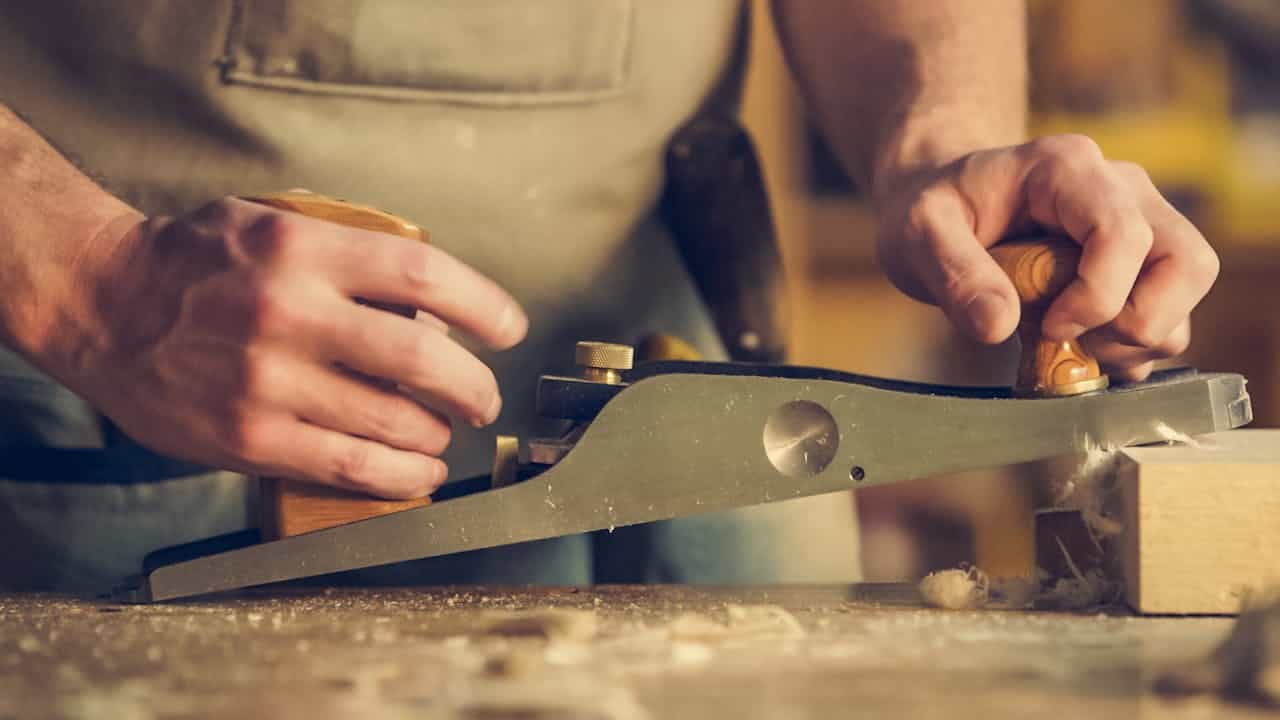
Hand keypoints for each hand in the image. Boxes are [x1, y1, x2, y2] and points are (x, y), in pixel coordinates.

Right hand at [45, 197, 526, 497]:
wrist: (103, 302)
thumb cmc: (195, 261)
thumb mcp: (275, 225)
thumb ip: (349, 255)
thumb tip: (433, 304)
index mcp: (303, 248)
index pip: (424, 275)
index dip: (483, 307)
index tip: (508, 329)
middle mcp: (289, 311)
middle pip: (423, 356)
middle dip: (474, 386)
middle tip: (485, 396)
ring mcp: (269, 379)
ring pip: (394, 418)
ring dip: (440, 433)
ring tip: (446, 432)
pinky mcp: (249, 437)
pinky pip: (350, 464)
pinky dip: (401, 474)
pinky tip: (420, 470)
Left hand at [874, 135, 1218, 380]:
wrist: (946, 204)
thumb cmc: (935, 210)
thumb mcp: (919, 233)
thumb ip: (953, 272)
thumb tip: (998, 325)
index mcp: (1068, 169)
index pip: (1123, 234)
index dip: (1097, 296)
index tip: (1048, 326)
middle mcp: (1122, 188)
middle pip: (1186, 262)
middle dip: (1137, 323)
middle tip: (1072, 341)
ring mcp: (1141, 222)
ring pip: (1187, 292)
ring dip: (1136, 340)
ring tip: (1068, 344)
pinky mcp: (1142, 261)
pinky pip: (1171, 313)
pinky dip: (1134, 346)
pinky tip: (1078, 347)